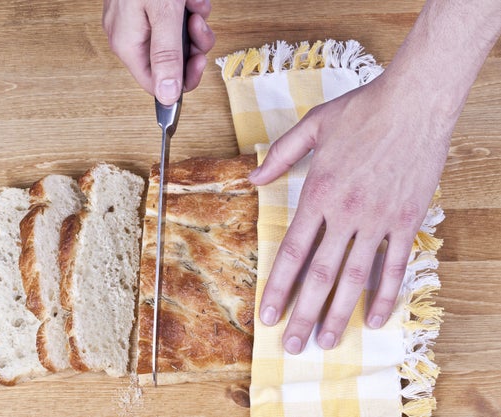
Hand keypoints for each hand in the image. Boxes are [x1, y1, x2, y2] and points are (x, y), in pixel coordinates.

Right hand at [103, 0, 215, 104]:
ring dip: (195, 26)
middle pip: (169, 62)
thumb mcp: (164, 15)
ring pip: (177, 41)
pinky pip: (176, 20)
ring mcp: (139, 20)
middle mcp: (130, 36)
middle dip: (192, 48)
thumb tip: (168, 96)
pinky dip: (190, 9)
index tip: (199, 64)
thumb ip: (167, 56)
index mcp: (128, 44)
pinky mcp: (150, 6)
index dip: (180, 81)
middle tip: (200, 28)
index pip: (155, 84)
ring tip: (195, 6)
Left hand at [248, 71, 454, 353]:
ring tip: (326, 342)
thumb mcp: (312, 126)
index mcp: (317, 193)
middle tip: (292, 346)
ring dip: (339, 314)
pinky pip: (394, 266)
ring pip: (355, 277)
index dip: (278, 288)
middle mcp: (345, 214)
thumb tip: (252, 179)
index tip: (267, 316)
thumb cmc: (361, 110)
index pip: (293, 252)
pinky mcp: (406, 221)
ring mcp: (378, 220)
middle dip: (303, 314)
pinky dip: (384, 295)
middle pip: (320, 275)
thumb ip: (280, 155)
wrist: (414, 101)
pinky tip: (373, 319)